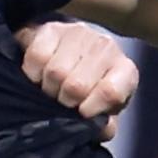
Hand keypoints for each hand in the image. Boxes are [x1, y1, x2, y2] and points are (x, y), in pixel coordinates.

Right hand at [20, 20, 137, 124]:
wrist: (75, 56)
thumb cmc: (93, 90)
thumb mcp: (105, 111)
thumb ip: (105, 125)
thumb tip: (100, 129)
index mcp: (125, 70)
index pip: (109, 92)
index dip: (90, 109)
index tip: (81, 114)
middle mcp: (105, 47)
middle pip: (77, 85)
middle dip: (65, 101)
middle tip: (62, 103)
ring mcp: (79, 34)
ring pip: (55, 72)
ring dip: (48, 88)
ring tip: (51, 90)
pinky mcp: (52, 28)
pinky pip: (36, 56)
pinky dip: (33, 74)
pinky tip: (40, 77)